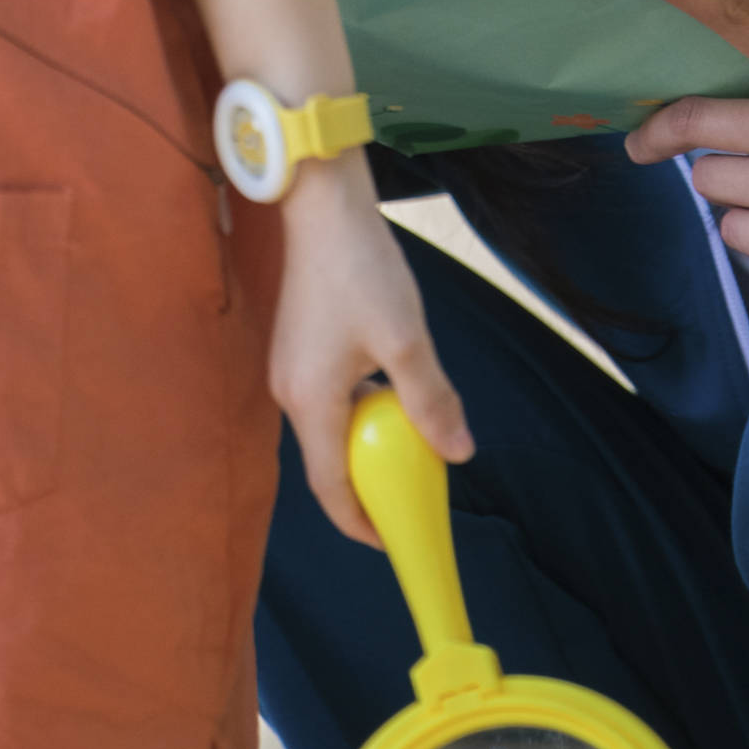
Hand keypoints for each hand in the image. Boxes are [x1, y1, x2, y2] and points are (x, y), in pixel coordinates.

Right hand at [267, 161, 471, 545]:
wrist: (323, 206)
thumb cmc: (362, 269)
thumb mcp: (407, 339)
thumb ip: (431, 399)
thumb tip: (458, 454)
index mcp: (311, 401)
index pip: (331, 486)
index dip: (360, 522)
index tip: (391, 542)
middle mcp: (290, 392)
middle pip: (328, 461)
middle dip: (366, 488)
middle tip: (409, 497)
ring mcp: (291, 368)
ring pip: (330, 428)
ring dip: (366, 446)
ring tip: (407, 451)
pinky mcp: (299, 346)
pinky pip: (329, 399)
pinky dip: (359, 412)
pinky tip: (392, 394)